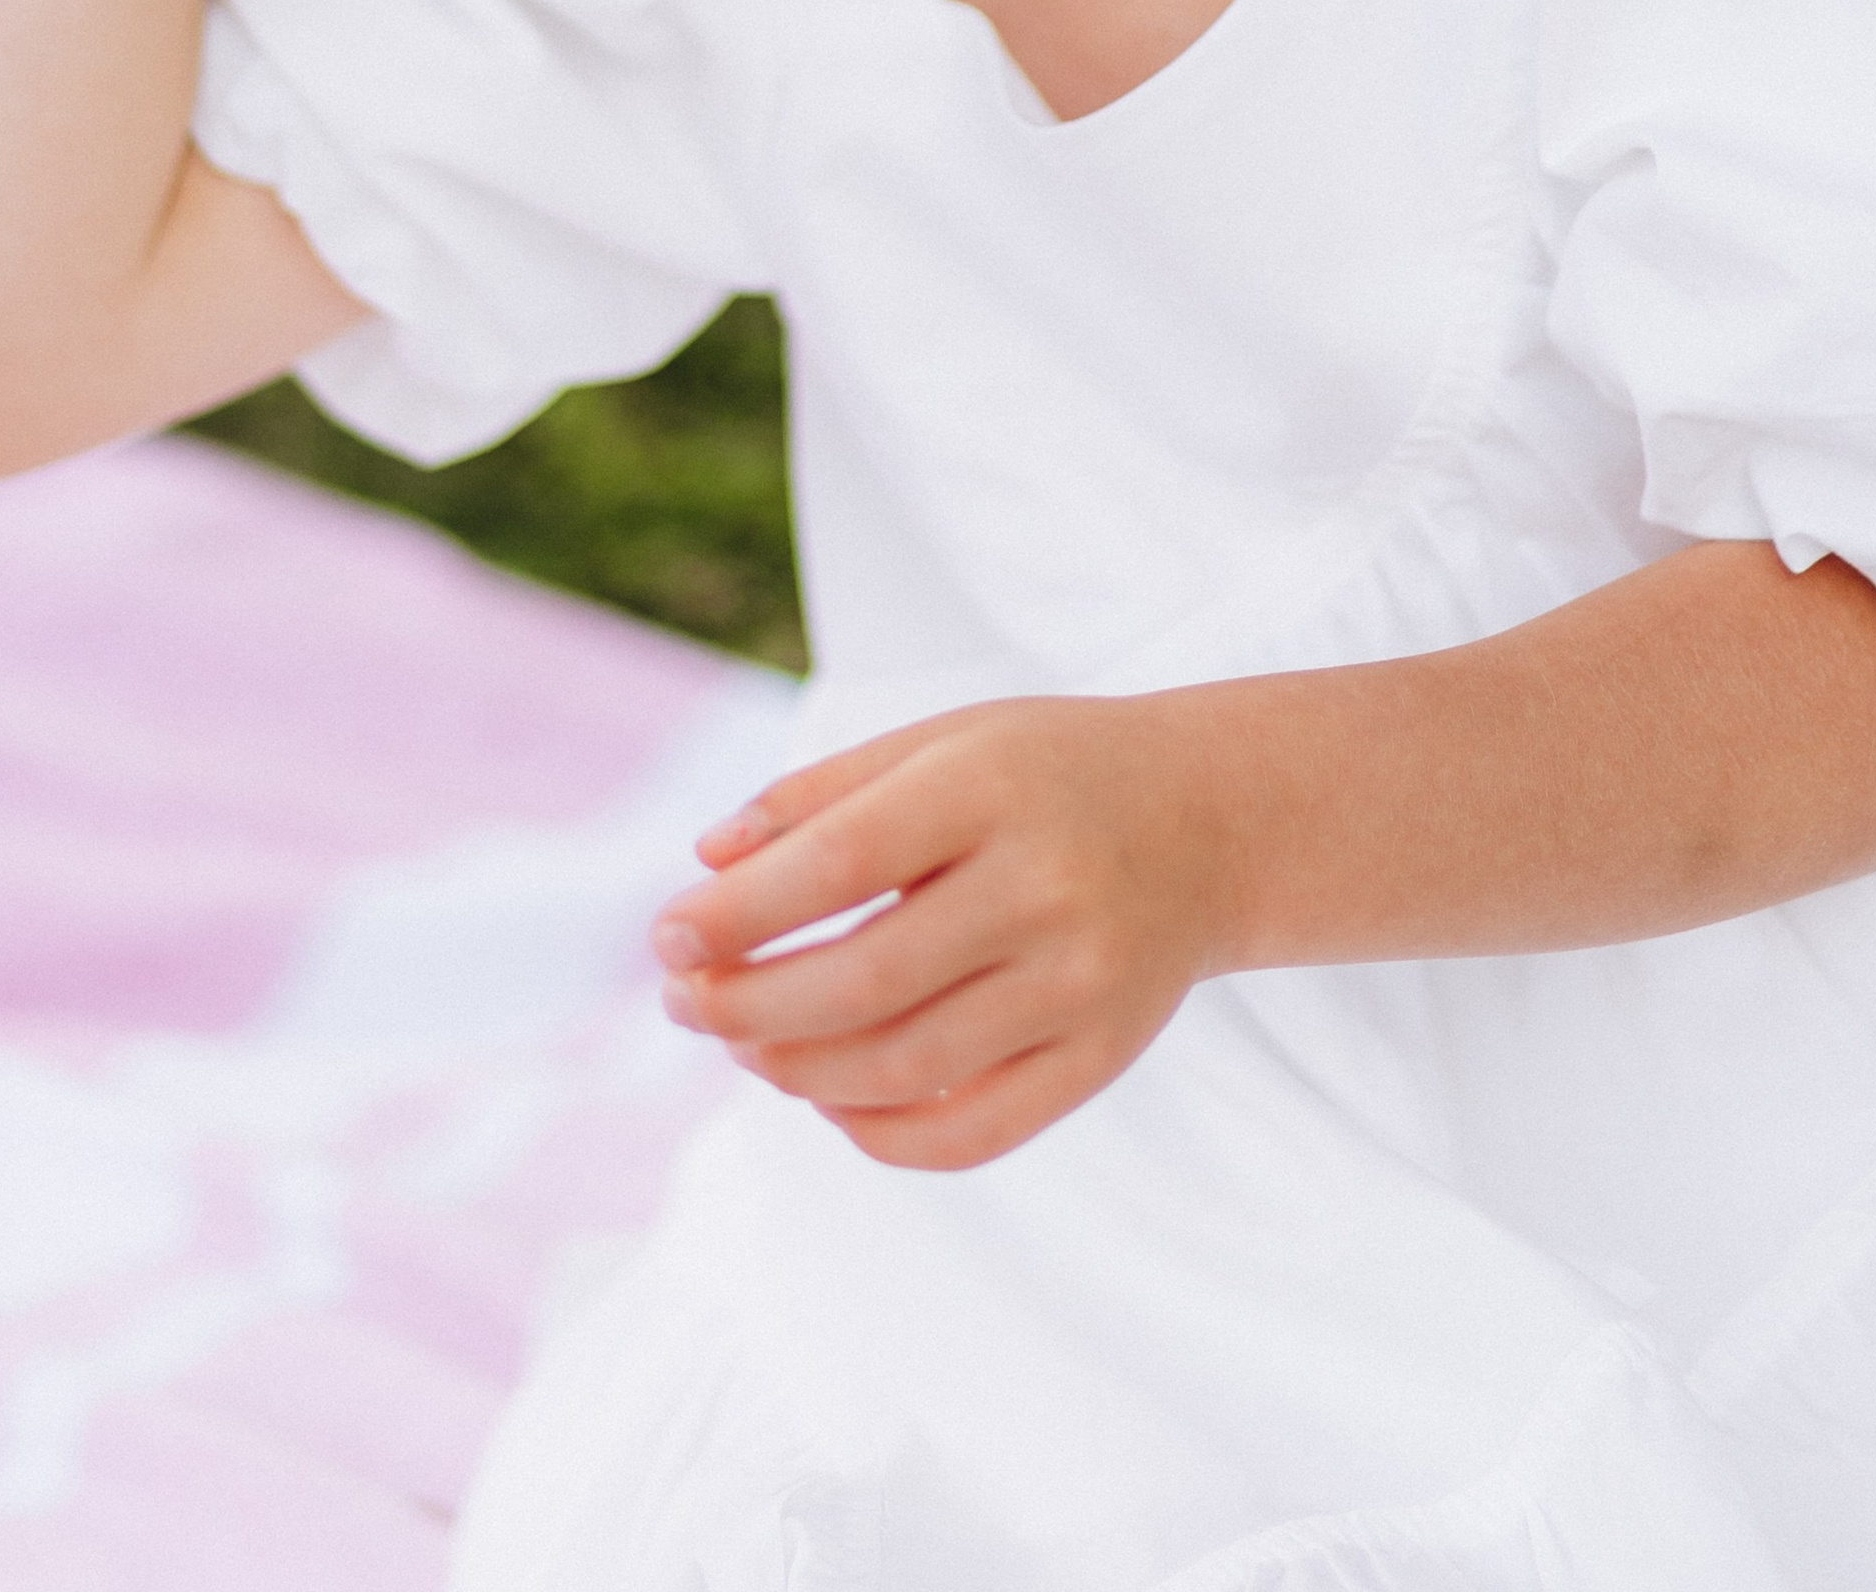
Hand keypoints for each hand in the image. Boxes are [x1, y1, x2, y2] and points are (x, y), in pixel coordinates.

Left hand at [649, 693, 1230, 1172]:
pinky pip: (971, 1133)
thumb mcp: (941, 742)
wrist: (1211, 821)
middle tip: (683, 1002)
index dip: (735, 913)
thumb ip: (820, 794)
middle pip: (860, 981)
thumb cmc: (1045, 772)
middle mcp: (1044, 888)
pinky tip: (829, 1097)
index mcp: (991, 788)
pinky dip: (879, 1134)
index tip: (664, 935)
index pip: (837, 863)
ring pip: (904, 1068)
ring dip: (795, 1070)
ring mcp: (1080, 984)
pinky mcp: (1100, 1058)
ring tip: (745, 1043)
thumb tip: (705, 866)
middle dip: (744, 1005)